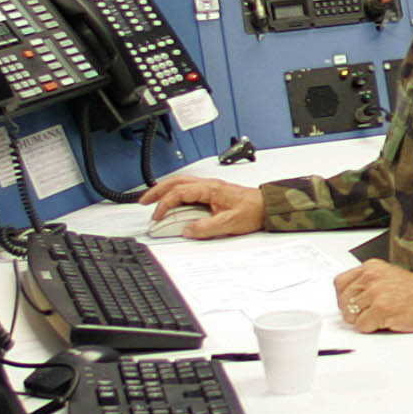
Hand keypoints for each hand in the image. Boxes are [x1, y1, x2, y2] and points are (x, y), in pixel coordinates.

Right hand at [137, 176, 263, 236]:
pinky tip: (172, 202)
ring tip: (152, 201)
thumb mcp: (229, 223)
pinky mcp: (213, 193)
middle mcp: (208, 185)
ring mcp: (210, 188)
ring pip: (181, 183)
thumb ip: (206, 228)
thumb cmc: (254, 210)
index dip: (165, 205)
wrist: (269, 206)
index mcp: (210, 189)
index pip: (179, 193)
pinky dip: (175, 194)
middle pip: (175, 182)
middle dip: (157, 191)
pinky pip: (189, 189)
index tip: (157, 217)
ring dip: (165, 191)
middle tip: (143, 202)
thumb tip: (188, 231)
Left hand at [334, 259, 412, 333]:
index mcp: (372, 267)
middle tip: (369, 313)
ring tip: (379, 316)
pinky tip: (385, 321)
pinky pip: (361, 326)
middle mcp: (371, 277)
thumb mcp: (390, 277)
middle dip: (353, 311)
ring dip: (362, 320)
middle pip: (342, 300)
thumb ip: (368, 283)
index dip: (344, 297)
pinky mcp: (380, 309)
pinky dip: (371, 328)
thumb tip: (348, 297)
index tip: (351, 303)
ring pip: (350, 314)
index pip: (340, 282)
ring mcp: (375, 293)